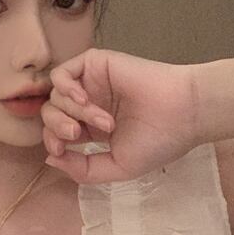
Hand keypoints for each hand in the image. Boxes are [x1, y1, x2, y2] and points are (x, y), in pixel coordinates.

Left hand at [40, 47, 199, 183]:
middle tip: (78, 134)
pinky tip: (84, 99)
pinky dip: (65, 88)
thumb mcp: (116, 167)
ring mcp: (92, 84)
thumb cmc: (157, 142)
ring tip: (103, 122)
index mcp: (93, 128)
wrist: (183, 113)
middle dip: (56, 128)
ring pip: (56, 97)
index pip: (56, 134)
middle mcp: (90, 104)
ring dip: (73, 112)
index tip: (63, 151)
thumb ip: (82, 170)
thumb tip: (50, 160)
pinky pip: (61, 74)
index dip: (53, 143)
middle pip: (50, 114)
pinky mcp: (96, 64)